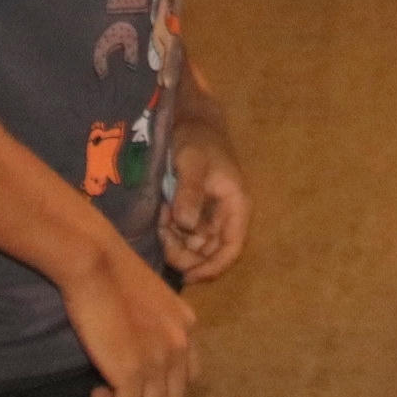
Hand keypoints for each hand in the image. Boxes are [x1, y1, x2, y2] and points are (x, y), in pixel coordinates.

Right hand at [58, 238, 198, 396]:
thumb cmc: (112, 270)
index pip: (189, 376)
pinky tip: (97, 392)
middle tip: (120, 392)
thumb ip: (156, 323)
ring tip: (106, 392)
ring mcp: (160, 360)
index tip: (137, 378)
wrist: (95, 261)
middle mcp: (180, 345)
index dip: (162, 385)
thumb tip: (140, 347)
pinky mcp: (133, 371)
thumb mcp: (151, 297)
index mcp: (187, 325)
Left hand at [164, 118, 251, 282]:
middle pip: (210, 252)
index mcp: (236, 204)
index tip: (189, 276)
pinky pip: (183, 233)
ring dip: (175, 243)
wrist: (189, 119)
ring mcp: (210, 215)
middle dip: (186, 254)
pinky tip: (160, 217)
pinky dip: (170, 232)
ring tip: (159, 224)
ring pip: (194, 246)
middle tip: (162, 240)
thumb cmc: (196, 138)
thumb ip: (190, 192)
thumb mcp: (192, 161)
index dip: (213, 267)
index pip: (232, 247)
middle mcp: (226, 215)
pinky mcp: (194, 211)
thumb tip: (188, 226)